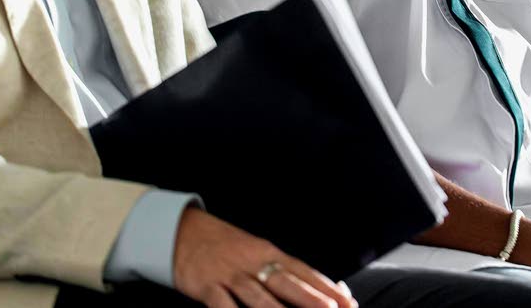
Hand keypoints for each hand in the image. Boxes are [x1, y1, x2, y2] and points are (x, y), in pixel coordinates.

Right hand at [171, 207, 356, 307]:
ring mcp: (231, 274)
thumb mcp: (257, 252)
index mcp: (269, 253)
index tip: (347, 302)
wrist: (183, 230)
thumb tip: (319, 286)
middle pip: (286, 281)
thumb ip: (283, 270)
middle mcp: (253, 262)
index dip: (326, 287)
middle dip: (311, 298)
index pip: (303, 271)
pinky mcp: (207, 284)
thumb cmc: (226, 246)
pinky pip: (221, 303)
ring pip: (258, 294)